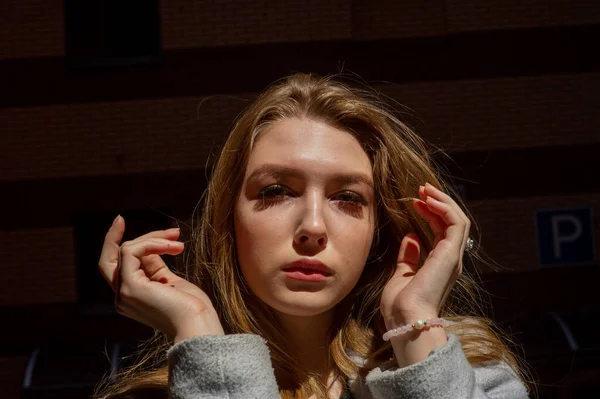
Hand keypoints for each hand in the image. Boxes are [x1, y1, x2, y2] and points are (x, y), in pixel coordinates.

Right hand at [98, 215, 224, 341]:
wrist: (197, 324)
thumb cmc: (191, 307)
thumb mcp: (170, 280)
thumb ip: (156, 266)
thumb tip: (153, 245)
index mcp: (131, 296)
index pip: (119, 265)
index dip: (117, 244)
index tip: (120, 222)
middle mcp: (121, 297)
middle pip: (109, 258)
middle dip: (112, 236)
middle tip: (121, 218)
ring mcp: (123, 293)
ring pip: (125, 250)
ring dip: (154, 239)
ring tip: (178, 242)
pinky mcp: (130, 286)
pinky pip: (131, 251)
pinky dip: (151, 243)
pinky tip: (171, 246)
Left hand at [380, 183, 470, 328]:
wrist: (405, 318)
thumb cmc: (400, 304)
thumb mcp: (402, 274)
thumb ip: (408, 257)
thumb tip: (410, 237)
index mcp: (440, 264)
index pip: (442, 230)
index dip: (430, 213)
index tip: (415, 202)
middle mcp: (450, 259)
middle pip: (453, 222)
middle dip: (438, 202)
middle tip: (422, 189)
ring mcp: (453, 257)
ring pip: (458, 219)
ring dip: (442, 201)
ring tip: (425, 189)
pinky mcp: (450, 254)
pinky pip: (455, 223)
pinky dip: (444, 208)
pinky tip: (429, 201)